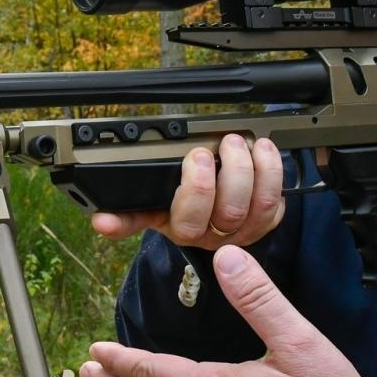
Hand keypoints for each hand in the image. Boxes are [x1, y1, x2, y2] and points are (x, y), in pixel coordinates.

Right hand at [89, 134, 285, 247]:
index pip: (184, 218)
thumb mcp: (151, 211)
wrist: (210, 227)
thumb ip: (128, 213)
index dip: (193, 189)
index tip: (194, 157)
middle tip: (224, 141)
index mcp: (182, 228)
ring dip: (255, 168)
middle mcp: (214, 235)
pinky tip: (264, 153)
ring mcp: (243, 231)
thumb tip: (100, 220)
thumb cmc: (180, 210)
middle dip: (228, 169)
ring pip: (258, 205)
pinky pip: (277, 203)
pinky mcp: (265, 223)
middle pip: (228, 210)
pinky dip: (274, 174)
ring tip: (244, 142)